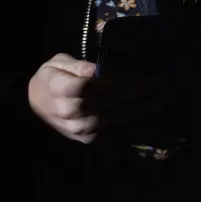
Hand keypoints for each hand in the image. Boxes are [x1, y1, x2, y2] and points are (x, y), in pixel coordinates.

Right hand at [27, 54, 166, 144]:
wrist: (35, 106)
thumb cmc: (48, 78)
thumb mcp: (56, 63)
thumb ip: (77, 66)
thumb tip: (97, 70)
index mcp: (60, 89)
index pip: (94, 85)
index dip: (118, 81)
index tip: (139, 74)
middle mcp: (71, 112)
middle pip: (111, 101)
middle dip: (140, 92)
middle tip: (162, 82)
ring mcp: (81, 128)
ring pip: (118, 117)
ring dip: (144, 108)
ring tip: (164, 97)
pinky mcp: (89, 138)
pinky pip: (117, 128)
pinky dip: (136, 120)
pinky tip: (152, 112)